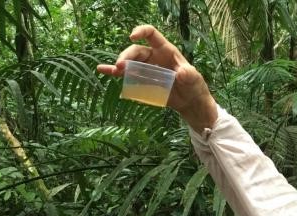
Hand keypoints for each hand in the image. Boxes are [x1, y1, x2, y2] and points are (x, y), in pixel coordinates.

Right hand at [97, 25, 217, 131]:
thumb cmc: (193, 85)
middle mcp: (153, 57)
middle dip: (127, 56)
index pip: (152, 35)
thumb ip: (189, 75)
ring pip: (129, 63)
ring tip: (115, 71)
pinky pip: (126, 75)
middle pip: (137, 51)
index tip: (132, 37)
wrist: (189, 101)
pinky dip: (114, 72)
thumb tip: (182, 72)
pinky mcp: (142, 81)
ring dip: (120, 65)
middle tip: (121, 66)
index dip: (142, 32)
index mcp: (166, 51)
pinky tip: (102, 69)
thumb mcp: (194, 79)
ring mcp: (146, 69)